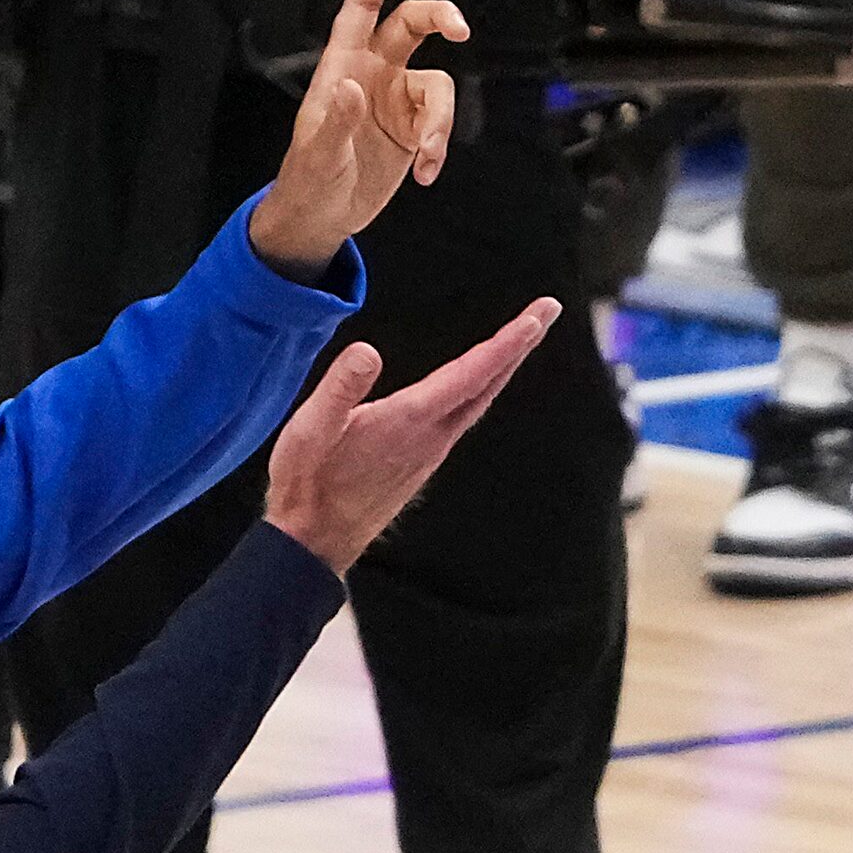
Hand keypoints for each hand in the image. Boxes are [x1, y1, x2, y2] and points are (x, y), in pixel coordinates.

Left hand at [248, 0, 470, 275]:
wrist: (320, 219)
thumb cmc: (307, 183)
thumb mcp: (319, 156)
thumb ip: (337, 122)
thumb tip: (352, 88)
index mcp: (341, 69)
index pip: (361, 10)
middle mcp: (373, 75)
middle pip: (413, 25)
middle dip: (441, 18)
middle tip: (461, 30)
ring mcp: (395, 101)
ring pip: (438, 85)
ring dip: (439, 121)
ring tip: (426, 156)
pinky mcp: (412, 129)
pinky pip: (440, 124)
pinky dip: (438, 148)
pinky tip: (424, 174)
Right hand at [264, 298, 561, 573]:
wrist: (313, 541)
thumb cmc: (307, 484)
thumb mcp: (309, 431)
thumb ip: (339, 389)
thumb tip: (367, 352)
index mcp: (409, 421)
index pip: (471, 373)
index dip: (508, 342)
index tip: (539, 314)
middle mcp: (430, 437)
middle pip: (487, 385)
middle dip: (518, 346)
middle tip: (545, 311)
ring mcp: (428, 453)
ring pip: (478, 403)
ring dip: (500, 368)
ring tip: (516, 341)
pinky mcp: (419, 464)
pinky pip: (462, 418)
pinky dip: (479, 391)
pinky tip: (472, 388)